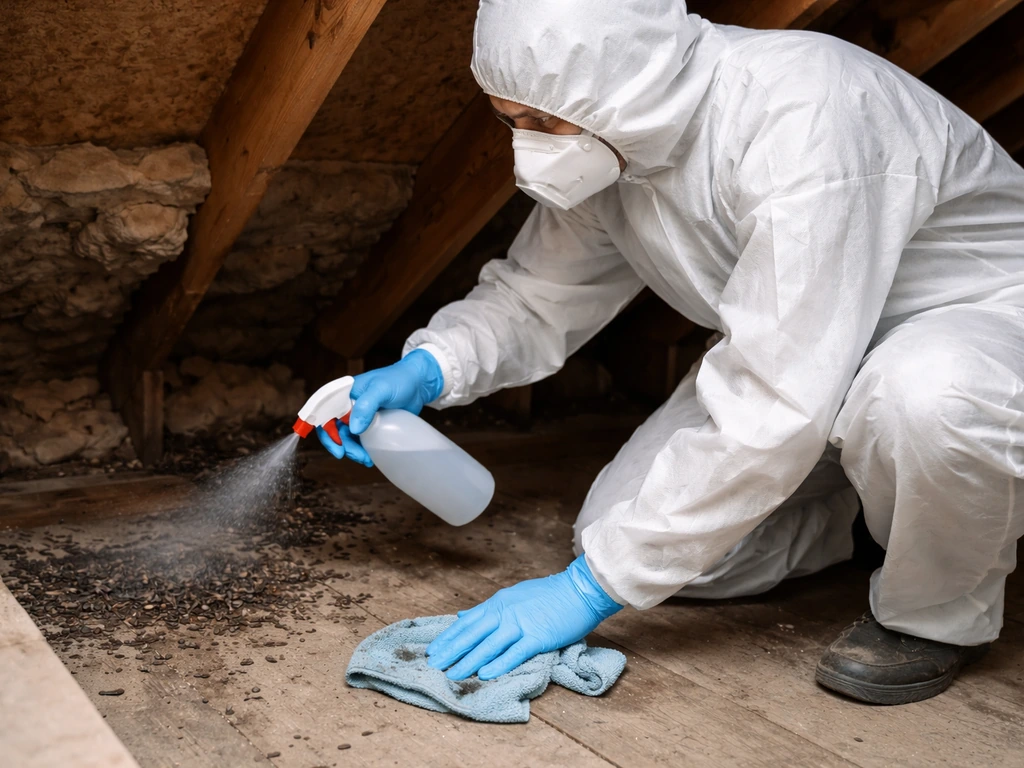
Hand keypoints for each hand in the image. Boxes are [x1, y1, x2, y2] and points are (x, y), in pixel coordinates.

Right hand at [316, 349, 443, 465]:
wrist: (418, 384)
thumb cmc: (398, 380)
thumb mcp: (381, 390)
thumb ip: (366, 406)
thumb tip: (353, 429)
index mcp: (343, 393)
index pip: (324, 413)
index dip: (325, 431)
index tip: (337, 447)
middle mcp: (347, 405)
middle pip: (334, 430)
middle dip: (342, 445)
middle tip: (356, 455)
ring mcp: (357, 415)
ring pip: (346, 437)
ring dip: (352, 450)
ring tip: (366, 459)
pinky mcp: (369, 424)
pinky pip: (359, 440)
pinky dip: (361, 450)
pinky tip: (370, 457)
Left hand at [425, 554, 621, 680]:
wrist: (580, 590)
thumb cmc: (549, 595)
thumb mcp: (513, 596)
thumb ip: (488, 609)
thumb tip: (464, 615)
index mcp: (498, 603)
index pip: (467, 623)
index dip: (449, 637)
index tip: (432, 650)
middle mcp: (505, 613)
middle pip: (472, 634)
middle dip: (451, 651)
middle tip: (433, 665)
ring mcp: (521, 624)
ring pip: (489, 645)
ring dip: (469, 661)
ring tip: (452, 674)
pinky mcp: (538, 636)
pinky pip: (515, 652)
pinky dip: (499, 663)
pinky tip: (485, 674)